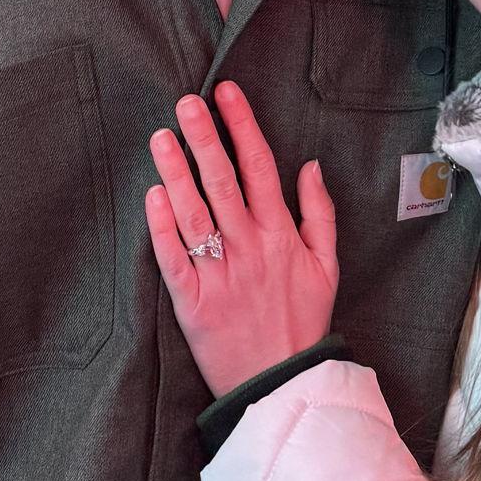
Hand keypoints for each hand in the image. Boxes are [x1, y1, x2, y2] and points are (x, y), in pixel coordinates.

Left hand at [145, 82, 337, 397]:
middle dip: (204, 137)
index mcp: (280, 235)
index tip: (226, 93)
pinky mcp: (193, 304)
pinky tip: (153, 196)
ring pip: (193, 213)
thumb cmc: (304, 324)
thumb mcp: (327, 266)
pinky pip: (174, 260)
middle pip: (222, 181)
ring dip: (176, 172)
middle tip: (186, 101)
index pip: (259, 166)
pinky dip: (162, 228)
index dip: (242, 125)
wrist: (282, 388)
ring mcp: (219, 275)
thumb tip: (311, 165)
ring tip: (160, 136)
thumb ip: (320, 213)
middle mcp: (248, 248)